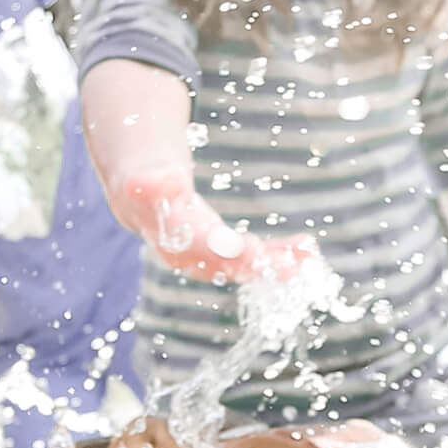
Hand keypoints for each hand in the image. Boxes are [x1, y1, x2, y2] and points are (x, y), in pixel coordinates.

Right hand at [120, 170, 318, 285]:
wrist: (146, 203)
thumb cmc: (148, 186)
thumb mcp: (143, 180)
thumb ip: (149, 183)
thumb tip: (139, 183)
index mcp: (173, 239)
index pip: (200, 247)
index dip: (224, 249)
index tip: (250, 249)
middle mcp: (193, 259)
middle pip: (230, 264)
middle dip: (263, 265)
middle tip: (292, 265)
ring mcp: (211, 262)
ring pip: (248, 267)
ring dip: (279, 264)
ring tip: (307, 258)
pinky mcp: (229, 258)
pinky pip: (258, 261)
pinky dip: (282, 257)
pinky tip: (305, 250)